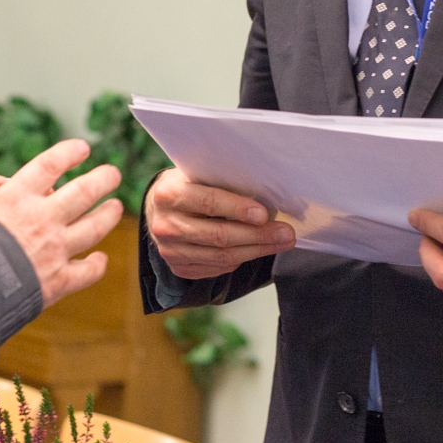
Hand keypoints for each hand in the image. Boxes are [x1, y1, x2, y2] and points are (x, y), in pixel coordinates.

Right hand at [0, 140, 124, 307]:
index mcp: (16, 198)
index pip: (49, 165)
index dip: (68, 153)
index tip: (82, 148)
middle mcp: (43, 218)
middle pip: (84, 192)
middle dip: (103, 179)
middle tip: (113, 174)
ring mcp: (55, 249)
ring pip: (94, 227)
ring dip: (108, 215)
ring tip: (116, 207)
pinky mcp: (59, 280)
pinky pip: (88, 271)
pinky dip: (97, 265)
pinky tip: (101, 260)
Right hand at [145, 167, 295, 279]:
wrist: (157, 208)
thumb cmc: (187, 185)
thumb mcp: (197, 174)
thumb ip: (223, 182)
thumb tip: (268, 193)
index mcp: (169, 194)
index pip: (208, 203)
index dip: (238, 209)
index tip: (265, 214)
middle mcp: (165, 225)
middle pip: (218, 235)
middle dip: (258, 235)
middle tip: (286, 233)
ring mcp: (169, 250)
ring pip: (221, 256)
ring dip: (256, 251)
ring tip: (281, 243)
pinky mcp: (177, 267)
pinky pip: (216, 268)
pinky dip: (240, 260)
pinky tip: (257, 250)